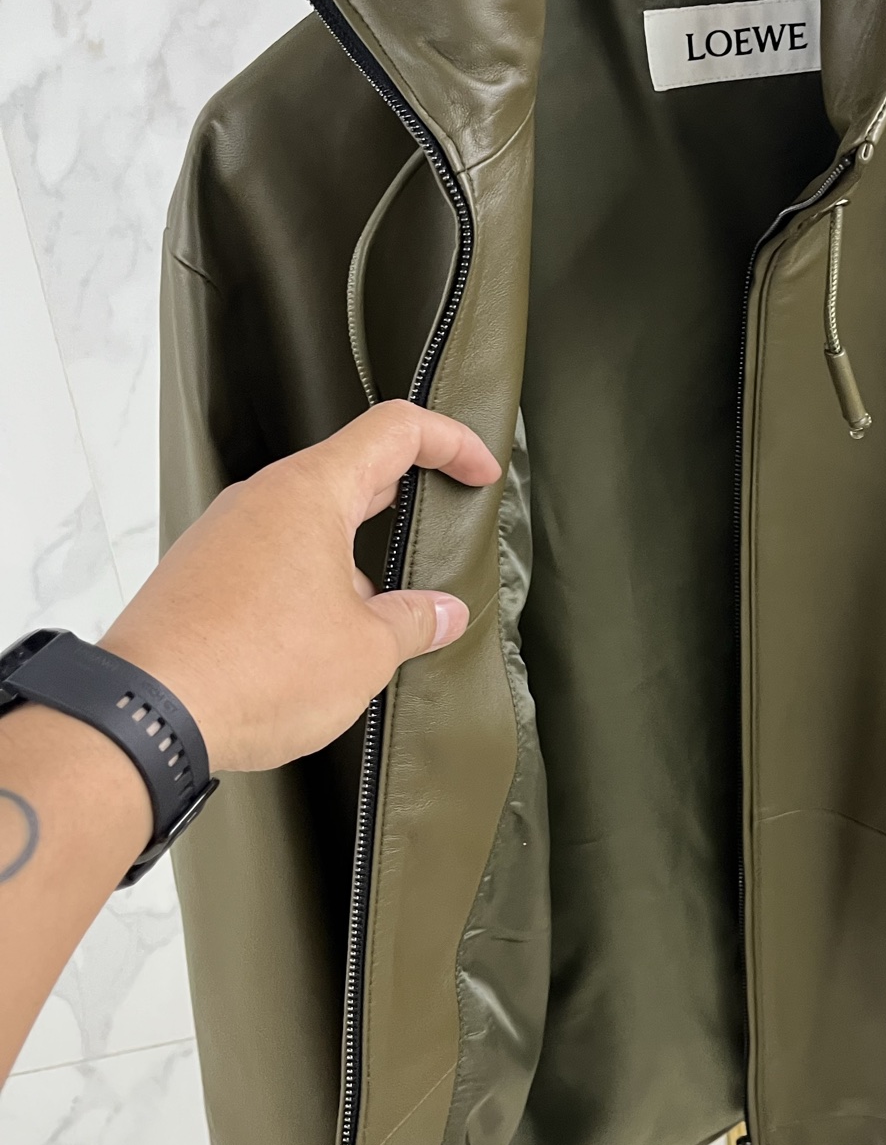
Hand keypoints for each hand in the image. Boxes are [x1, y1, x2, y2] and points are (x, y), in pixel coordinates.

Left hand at [100, 402, 499, 772]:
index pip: (395, 430)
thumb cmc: (253, 669)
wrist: (147, 714)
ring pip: (306, 521)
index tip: (480, 470)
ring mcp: (223, 536)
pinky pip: (269, 558)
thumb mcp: (365, 650)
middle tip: (439, 528)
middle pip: (350, 471)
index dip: (450, 442)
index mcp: (310, 492)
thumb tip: (442, 613)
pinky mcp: (198, 576)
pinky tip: (323, 638)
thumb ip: (414, 621)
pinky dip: (309, 581)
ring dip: (354, 554)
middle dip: (404, 499)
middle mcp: (261, 500)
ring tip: (383, 612)